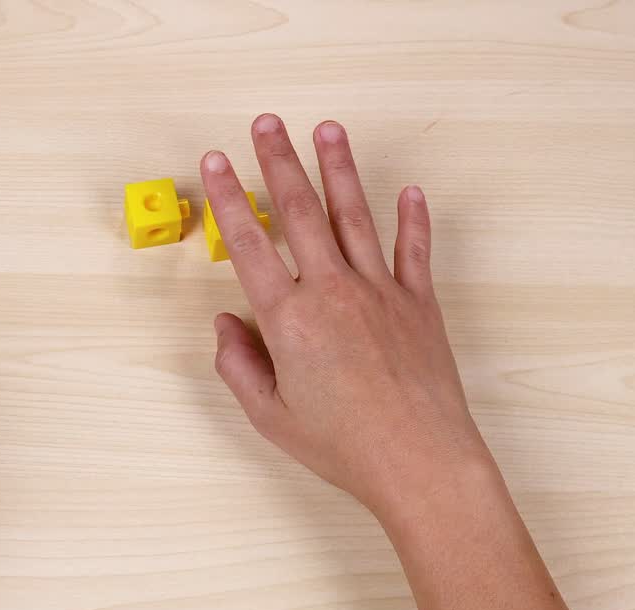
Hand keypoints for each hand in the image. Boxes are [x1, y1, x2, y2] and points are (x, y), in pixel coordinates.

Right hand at [202, 115, 494, 515]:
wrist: (420, 461)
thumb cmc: (344, 446)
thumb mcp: (271, 416)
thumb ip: (239, 366)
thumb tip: (224, 324)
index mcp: (289, 320)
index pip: (250, 245)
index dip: (228, 200)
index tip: (214, 163)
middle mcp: (333, 293)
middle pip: (300, 213)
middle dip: (278, 162)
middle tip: (266, 123)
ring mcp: (380, 293)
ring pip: (354, 217)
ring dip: (339, 169)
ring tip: (326, 130)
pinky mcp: (419, 304)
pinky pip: (414, 251)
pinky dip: (413, 219)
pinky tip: (411, 191)